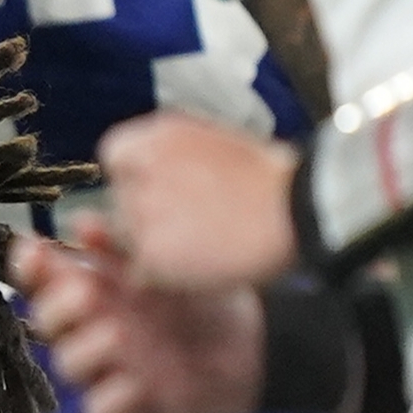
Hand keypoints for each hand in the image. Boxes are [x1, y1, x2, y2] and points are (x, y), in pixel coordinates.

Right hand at [11, 224, 262, 412]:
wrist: (251, 350)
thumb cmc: (200, 305)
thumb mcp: (166, 266)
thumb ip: (123, 246)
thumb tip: (81, 222)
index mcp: (91, 294)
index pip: (43, 281)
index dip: (30, 268)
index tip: (33, 251)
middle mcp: (89, 332)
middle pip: (46, 324)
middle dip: (57, 308)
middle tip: (84, 292)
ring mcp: (105, 371)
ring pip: (68, 365)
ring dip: (86, 349)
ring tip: (118, 334)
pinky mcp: (127, 407)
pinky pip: (102, 409)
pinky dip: (114, 398)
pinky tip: (137, 383)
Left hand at [94, 111, 299, 289]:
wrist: (297, 208)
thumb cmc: (264, 177)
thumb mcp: (207, 140)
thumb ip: (163, 152)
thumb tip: (136, 165)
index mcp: (152, 138)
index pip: (115, 158)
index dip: (136, 176)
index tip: (162, 186)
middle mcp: (139, 173)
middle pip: (121, 201)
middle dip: (146, 213)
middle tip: (194, 218)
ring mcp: (141, 214)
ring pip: (129, 238)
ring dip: (155, 244)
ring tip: (204, 238)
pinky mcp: (151, 253)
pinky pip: (141, 270)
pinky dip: (164, 275)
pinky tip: (200, 262)